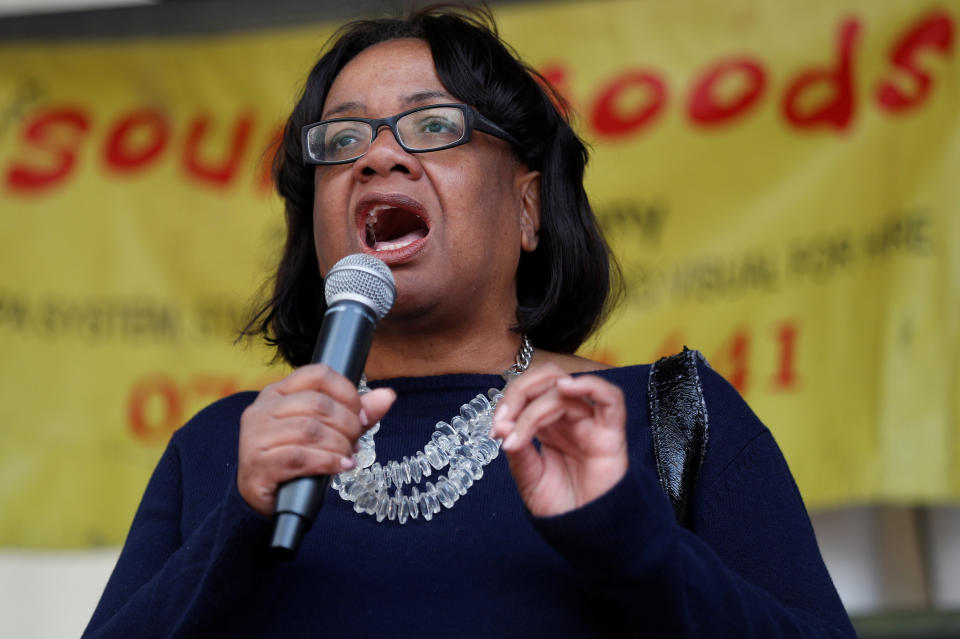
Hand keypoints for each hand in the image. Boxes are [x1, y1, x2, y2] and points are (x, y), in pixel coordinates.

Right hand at [237, 364, 394, 516]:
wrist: (266, 498)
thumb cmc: (296, 459)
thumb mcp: (329, 431)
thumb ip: (357, 414)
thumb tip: (388, 396)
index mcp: (278, 392)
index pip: (319, 374)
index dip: (348, 393)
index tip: (361, 416)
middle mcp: (262, 409)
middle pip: (318, 404)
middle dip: (347, 425)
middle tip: (355, 443)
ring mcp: (255, 436)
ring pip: (310, 430)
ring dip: (339, 445)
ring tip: (346, 457)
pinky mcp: (257, 465)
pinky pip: (300, 457)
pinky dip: (328, 462)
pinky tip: (340, 467)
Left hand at [491, 364, 628, 516]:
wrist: (585, 533)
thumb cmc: (561, 505)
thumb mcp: (529, 478)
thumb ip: (518, 451)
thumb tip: (501, 425)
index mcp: (547, 424)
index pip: (528, 391)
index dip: (509, 400)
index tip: (495, 428)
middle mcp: (568, 418)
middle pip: (546, 380)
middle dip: (520, 393)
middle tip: (505, 422)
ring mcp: (590, 423)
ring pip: (566, 389)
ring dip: (539, 401)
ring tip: (524, 423)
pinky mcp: (611, 434)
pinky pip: (610, 398)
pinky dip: (590, 385)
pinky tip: (566, 388)